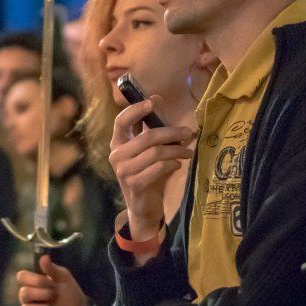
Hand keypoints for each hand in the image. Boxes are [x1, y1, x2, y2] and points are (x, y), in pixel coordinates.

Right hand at [16, 255, 87, 305]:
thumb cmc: (71, 295)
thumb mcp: (65, 279)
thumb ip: (53, 269)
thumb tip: (43, 257)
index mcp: (34, 283)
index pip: (21, 276)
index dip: (34, 279)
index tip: (49, 282)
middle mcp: (29, 297)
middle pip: (23, 293)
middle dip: (42, 294)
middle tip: (54, 296)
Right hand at [108, 96, 193, 239]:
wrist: (142, 206)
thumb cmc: (146, 173)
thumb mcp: (147, 150)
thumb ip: (150, 128)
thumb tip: (158, 99)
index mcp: (117, 143)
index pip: (121, 121)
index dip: (136, 110)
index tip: (153, 102)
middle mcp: (116, 155)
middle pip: (147, 137)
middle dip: (172, 133)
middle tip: (189, 132)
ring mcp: (123, 171)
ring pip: (156, 152)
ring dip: (177, 150)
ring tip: (188, 151)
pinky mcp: (134, 184)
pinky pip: (158, 168)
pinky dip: (172, 164)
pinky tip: (178, 165)